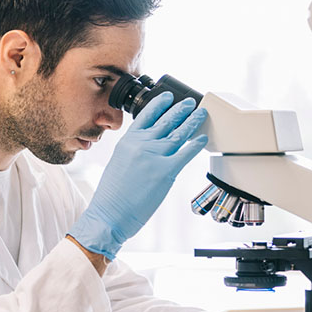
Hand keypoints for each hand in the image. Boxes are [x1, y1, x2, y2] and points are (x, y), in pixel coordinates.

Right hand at [68, 92, 207, 259]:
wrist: (109, 214)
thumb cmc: (111, 195)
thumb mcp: (118, 163)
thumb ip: (134, 151)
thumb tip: (148, 147)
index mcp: (128, 141)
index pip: (147, 115)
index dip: (160, 104)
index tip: (169, 97)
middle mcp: (141, 145)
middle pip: (166, 121)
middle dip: (181, 109)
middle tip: (190, 103)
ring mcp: (154, 157)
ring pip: (179, 133)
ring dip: (192, 121)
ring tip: (200, 114)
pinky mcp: (166, 171)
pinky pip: (186, 153)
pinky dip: (195, 145)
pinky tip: (201, 139)